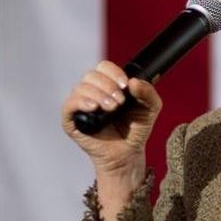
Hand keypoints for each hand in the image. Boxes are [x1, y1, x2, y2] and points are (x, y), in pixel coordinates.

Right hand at [60, 60, 161, 177]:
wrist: (128, 153)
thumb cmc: (136, 129)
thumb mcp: (150, 108)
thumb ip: (148, 92)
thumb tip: (134, 81)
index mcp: (108, 85)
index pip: (104, 67)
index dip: (114, 73)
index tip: (125, 85)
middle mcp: (92, 92)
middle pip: (91, 75)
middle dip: (108, 86)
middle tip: (120, 102)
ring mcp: (80, 105)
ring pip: (81, 88)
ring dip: (98, 95)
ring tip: (113, 108)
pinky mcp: (71, 119)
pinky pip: (69, 104)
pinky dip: (81, 102)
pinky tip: (94, 108)